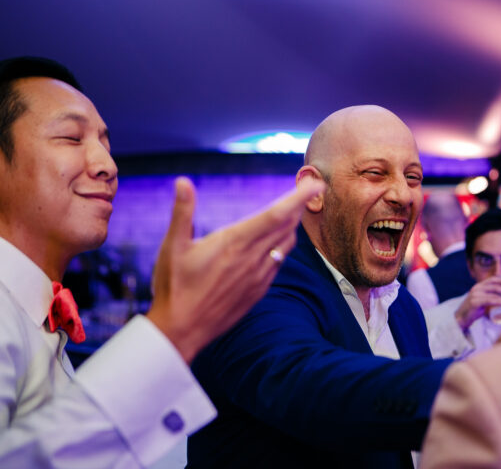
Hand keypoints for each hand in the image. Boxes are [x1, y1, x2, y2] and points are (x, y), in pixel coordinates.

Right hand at [146, 176, 324, 362]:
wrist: (182, 330)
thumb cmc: (174, 287)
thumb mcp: (173, 246)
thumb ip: (182, 212)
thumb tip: (182, 181)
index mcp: (234, 243)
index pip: (276, 214)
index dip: (298, 198)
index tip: (315, 184)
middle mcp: (252, 258)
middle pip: (287, 225)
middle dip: (300, 204)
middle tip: (310, 187)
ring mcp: (259, 276)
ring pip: (286, 244)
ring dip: (293, 224)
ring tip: (295, 209)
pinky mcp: (259, 290)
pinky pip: (279, 262)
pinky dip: (283, 245)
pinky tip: (277, 241)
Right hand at [454, 275, 500, 330]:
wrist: (462, 318)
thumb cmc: (474, 310)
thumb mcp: (483, 301)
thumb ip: (492, 297)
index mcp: (479, 286)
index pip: (492, 279)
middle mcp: (477, 288)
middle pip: (494, 286)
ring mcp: (475, 294)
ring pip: (494, 293)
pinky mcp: (475, 302)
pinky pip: (490, 300)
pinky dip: (499, 302)